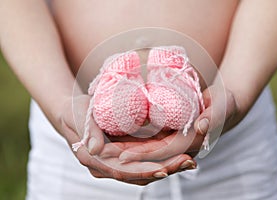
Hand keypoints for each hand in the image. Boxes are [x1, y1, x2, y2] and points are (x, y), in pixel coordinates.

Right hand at [57, 95, 194, 184]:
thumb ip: (89, 132)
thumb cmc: (76, 113)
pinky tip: (179, 155)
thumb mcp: (80, 116)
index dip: (143, 170)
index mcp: (94, 161)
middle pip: (138, 174)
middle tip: (187, 163)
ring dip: (167, 167)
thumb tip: (94, 149)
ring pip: (144, 171)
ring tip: (189, 161)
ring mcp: (116, 163)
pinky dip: (162, 160)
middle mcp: (106, 167)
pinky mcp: (124, 156)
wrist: (73, 114)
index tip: (164, 169)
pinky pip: (144, 162)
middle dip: (164, 169)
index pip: (122, 171)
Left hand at [102, 84, 239, 162]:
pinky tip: (114, 138)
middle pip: (148, 155)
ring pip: (144, 150)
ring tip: (101, 148)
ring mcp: (171, 141)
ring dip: (124, 150)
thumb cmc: (225, 103)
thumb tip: (201, 127)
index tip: (122, 156)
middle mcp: (178, 146)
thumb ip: (215, 116)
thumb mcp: (224, 105)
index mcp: (190, 142)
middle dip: (126, 156)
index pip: (163, 153)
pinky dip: (130, 141)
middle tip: (102, 153)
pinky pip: (146, 141)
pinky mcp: (167, 134)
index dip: (144, 155)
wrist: (224, 105)